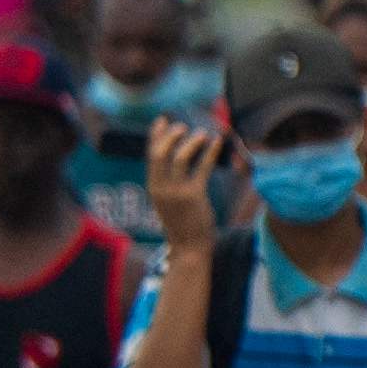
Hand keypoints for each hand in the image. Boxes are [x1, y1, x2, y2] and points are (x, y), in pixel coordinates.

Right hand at [144, 115, 227, 249]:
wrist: (189, 247)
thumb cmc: (182, 222)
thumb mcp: (167, 201)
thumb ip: (167, 182)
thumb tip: (176, 160)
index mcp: (152, 187)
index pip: (150, 155)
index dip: (155, 136)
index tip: (162, 120)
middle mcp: (160, 188)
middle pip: (159, 153)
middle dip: (170, 135)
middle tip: (182, 126)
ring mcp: (176, 192)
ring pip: (179, 157)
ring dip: (190, 142)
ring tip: (201, 133)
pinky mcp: (194, 196)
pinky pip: (201, 168)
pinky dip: (209, 152)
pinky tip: (216, 142)